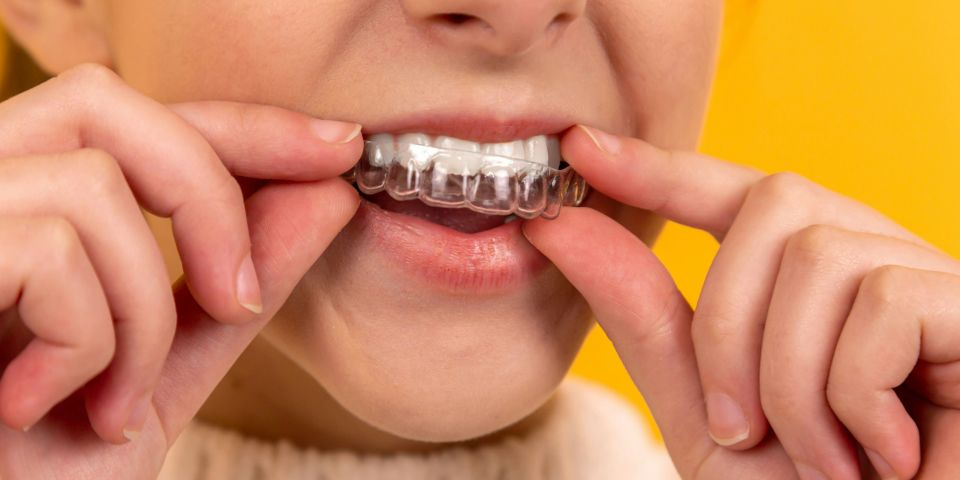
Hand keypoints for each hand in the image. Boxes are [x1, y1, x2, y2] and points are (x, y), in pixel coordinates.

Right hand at [0, 64, 361, 477]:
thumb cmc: (43, 461)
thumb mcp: (164, 362)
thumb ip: (239, 279)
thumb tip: (329, 195)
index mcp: (19, 196)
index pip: (137, 114)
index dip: (242, 124)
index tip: (338, 149)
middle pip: (105, 105)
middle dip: (206, 200)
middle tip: (237, 300)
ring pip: (89, 188)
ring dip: (140, 317)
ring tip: (116, 403)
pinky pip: (48, 252)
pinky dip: (84, 345)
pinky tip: (41, 408)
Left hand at [523, 126, 959, 478]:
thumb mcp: (705, 415)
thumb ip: (644, 321)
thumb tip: (562, 228)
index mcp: (815, 287)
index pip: (738, 195)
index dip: (662, 169)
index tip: (581, 149)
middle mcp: (880, 264)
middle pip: (775, 204)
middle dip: (727, 325)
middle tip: (740, 430)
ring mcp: (938, 283)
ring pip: (820, 256)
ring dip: (789, 381)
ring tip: (820, 461)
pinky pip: (887, 301)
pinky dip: (853, 393)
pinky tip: (885, 455)